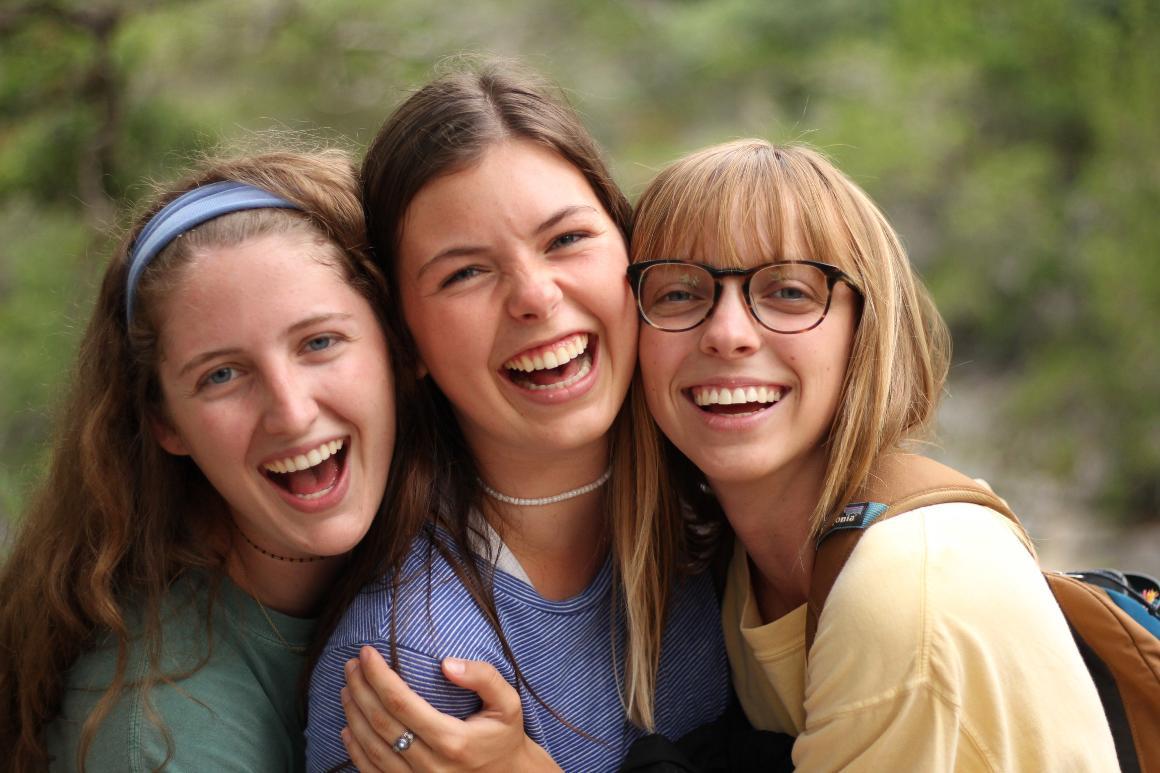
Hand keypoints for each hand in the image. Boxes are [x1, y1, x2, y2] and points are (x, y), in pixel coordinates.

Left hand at [340, 645, 560, 771]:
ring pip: (372, 749)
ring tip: (347, 688)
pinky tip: (348, 728)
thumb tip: (447, 664)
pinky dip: (356, 751)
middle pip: (381, 723)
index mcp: (453, 740)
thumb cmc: (504, 736)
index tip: (366, 653)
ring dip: (354, 716)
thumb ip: (483, 678)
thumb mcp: (508, 703)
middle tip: (351, 665)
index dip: (378, 676)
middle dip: (361, 689)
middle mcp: (432, 766)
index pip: (402, 703)